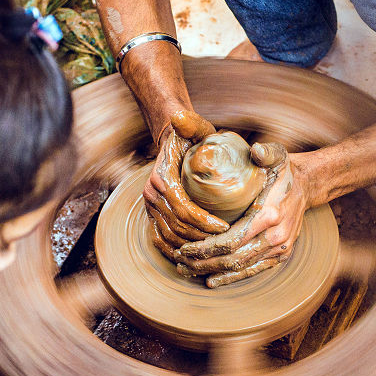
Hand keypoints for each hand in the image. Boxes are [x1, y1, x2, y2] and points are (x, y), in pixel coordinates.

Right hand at [144, 110, 230, 259]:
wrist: (172, 142)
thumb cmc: (190, 137)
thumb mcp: (195, 127)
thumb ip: (191, 123)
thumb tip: (179, 116)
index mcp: (161, 178)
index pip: (183, 208)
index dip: (204, 222)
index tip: (225, 227)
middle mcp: (151, 194)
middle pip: (177, 227)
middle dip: (202, 238)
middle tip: (225, 242)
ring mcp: (149, 207)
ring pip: (169, 237)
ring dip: (191, 247)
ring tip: (214, 249)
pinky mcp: (151, 215)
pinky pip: (159, 239)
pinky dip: (174, 251)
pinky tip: (192, 258)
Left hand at [175, 144, 310, 286]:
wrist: (307, 186)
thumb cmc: (284, 170)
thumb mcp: (277, 155)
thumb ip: (265, 152)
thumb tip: (255, 149)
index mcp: (270, 215)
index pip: (232, 240)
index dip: (205, 248)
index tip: (184, 247)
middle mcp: (276, 237)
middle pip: (233, 258)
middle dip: (203, 263)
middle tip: (179, 262)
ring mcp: (280, 249)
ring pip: (241, 267)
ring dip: (213, 272)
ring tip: (188, 270)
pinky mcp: (280, 255)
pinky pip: (254, 271)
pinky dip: (232, 277)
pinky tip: (212, 280)